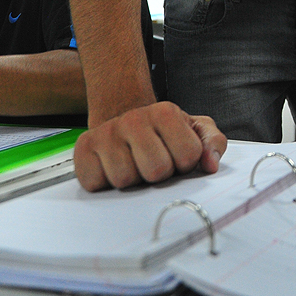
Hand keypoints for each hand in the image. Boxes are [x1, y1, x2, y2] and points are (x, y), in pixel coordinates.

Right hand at [73, 101, 226, 190]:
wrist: (124, 117)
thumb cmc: (161, 130)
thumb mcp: (194, 128)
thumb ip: (213, 143)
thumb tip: (211, 164)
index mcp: (165, 112)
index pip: (188, 156)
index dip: (186, 162)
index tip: (177, 154)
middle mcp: (133, 119)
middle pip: (156, 170)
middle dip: (159, 173)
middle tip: (153, 161)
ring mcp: (106, 133)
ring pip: (125, 179)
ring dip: (132, 179)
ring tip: (133, 163)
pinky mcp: (83, 148)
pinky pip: (96, 183)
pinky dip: (105, 182)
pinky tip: (112, 167)